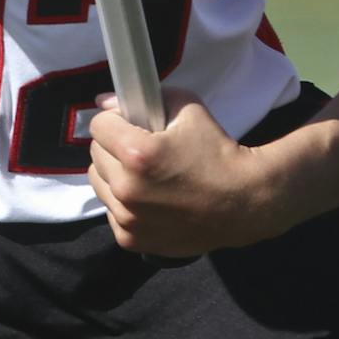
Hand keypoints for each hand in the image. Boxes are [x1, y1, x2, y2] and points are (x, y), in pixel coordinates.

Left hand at [87, 91, 286, 257]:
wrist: (242, 202)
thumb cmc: (217, 151)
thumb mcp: (188, 108)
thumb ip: (146, 97)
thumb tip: (104, 102)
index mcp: (137, 153)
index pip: (99, 125)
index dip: (115, 119)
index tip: (130, 122)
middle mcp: (126, 188)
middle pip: (95, 155)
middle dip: (113, 146)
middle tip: (139, 148)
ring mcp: (127, 218)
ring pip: (99, 183)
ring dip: (114, 174)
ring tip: (142, 175)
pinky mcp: (131, 240)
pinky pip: (111, 212)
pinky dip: (123, 203)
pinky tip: (148, 199)